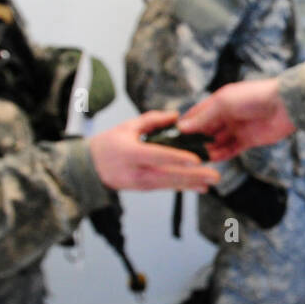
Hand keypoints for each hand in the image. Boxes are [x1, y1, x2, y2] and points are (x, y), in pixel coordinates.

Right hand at [88, 110, 220, 191]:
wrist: (90, 168)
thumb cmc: (109, 144)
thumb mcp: (127, 126)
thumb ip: (152, 120)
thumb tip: (176, 115)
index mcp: (130, 153)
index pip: (157, 155)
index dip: (177, 158)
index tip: (196, 160)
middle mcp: (136, 171)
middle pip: (168, 175)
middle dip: (193, 176)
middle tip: (214, 176)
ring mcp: (140, 183)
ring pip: (169, 184)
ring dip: (192, 183)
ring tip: (211, 182)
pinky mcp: (145, 188)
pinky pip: (166, 187)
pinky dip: (183, 187)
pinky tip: (199, 187)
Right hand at [177, 78, 295, 162]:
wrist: (284, 105)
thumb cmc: (255, 96)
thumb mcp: (224, 103)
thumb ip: (204, 116)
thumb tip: (184, 126)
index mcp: (219, 102)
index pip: (197, 114)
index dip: (185, 124)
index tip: (172, 135)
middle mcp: (226, 115)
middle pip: (206, 130)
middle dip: (194, 140)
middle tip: (181, 151)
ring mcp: (237, 128)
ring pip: (217, 142)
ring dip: (206, 150)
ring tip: (194, 158)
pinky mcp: (247, 140)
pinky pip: (230, 150)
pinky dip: (221, 155)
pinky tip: (211, 160)